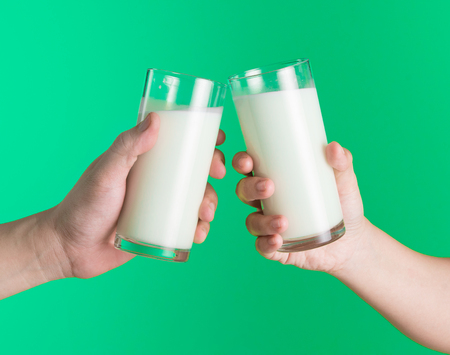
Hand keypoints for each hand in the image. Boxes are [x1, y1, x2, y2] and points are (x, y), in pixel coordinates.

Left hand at [44, 112, 225, 278]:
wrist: (71, 249)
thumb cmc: (83, 205)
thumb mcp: (106, 173)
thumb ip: (127, 147)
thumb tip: (156, 120)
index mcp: (143, 161)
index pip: (177, 143)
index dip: (200, 138)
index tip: (217, 139)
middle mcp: (154, 180)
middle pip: (193, 170)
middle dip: (212, 172)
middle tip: (217, 176)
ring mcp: (159, 205)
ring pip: (195, 198)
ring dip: (210, 202)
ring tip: (205, 215)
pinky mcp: (160, 228)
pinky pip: (187, 225)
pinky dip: (199, 228)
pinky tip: (198, 233)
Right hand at [232, 141, 369, 273]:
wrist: (353, 241)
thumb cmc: (342, 204)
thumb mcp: (345, 181)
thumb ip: (342, 162)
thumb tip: (334, 147)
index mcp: (276, 179)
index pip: (249, 166)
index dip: (242, 162)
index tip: (248, 161)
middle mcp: (267, 202)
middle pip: (244, 191)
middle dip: (250, 188)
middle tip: (269, 187)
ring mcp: (270, 225)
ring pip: (252, 221)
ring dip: (262, 221)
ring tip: (283, 221)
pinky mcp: (277, 248)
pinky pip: (262, 247)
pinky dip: (266, 244)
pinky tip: (277, 240)